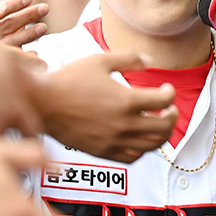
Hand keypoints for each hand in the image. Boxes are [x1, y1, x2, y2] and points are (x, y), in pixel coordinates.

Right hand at [34, 53, 177, 163]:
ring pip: (152, 145)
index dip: (170, 93)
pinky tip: (140, 138)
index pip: (164, 101)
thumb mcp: (100, 60)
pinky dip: (143, 149)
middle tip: (170, 109)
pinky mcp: (103, 152)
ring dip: (163, 134)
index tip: (166, 89)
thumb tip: (150, 61)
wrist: (43, 103)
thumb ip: (129, 58)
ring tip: (160, 124)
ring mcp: (114, 141)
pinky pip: (133, 157)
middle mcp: (123, 124)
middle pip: (164, 126)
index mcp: (126, 100)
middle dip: (172, 115)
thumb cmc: (69, 79)